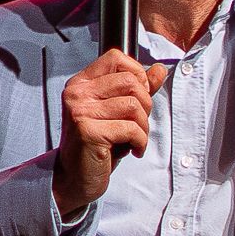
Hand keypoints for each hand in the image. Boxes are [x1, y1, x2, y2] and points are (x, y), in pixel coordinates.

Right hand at [52, 50, 168, 216]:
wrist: (75, 178)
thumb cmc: (97, 145)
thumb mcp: (117, 112)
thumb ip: (137, 90)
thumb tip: (158, 70)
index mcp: (81, 83)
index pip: (116, 58)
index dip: (136, 74)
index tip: (137, 97)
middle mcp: (77, 94)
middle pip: (130, 81)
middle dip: (145, 105)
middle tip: (138, 124)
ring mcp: (80, 112)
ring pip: (134, 105)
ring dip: (143, 126)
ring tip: (134, 139)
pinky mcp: (88, 132)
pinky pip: (131, 129)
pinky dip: (140, 142)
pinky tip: (132, 150)